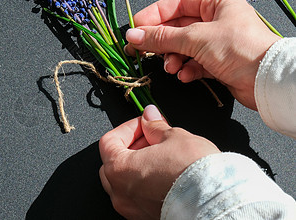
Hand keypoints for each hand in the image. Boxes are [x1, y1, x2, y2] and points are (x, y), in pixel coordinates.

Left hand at [99, 105, 219, 219]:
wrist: (217, 202)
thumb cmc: (195, 174)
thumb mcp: (174, 137)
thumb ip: (155, 126)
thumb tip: (150, 117)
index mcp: (118, 169)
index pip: (109, 141)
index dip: (128, 128)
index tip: (144, 123)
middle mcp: (121, 193)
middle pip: (113, 162)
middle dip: (132, 146)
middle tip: (152, 137)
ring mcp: (132, 209)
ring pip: (125, 182)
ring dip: (138, 165)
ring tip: (162, 155)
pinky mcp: (147, 218)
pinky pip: (138, 196)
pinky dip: (145, 183)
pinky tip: (165, 174)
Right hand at [124, 0, 280, 109]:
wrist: (267, 81)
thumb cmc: (240, 49)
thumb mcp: (195, 38)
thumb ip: (161, 37)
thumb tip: (133, 35)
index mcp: (215, 3)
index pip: (176, 3)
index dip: (154, 14)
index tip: (136, 27)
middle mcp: (216, 20)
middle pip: (177, 27)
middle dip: (161, 41)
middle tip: (142, 50)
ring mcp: (217, 42)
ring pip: (183, 47)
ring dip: (173, 58)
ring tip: (171, 67)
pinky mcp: (218, 62)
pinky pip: (194, 62)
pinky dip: (186, 69)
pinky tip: (185, 75)